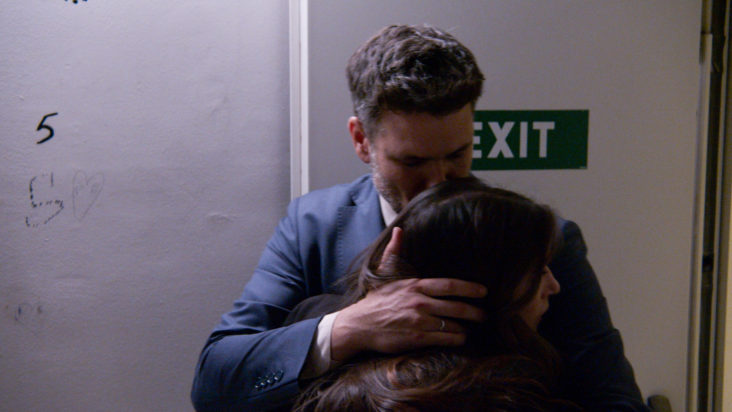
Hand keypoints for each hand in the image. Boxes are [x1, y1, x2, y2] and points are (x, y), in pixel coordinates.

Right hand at [330, 227, 486, 360]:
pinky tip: (459, 338)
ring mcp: (419, 322)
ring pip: (453, 325)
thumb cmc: (376, 300)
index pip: (450, 285)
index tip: (483, 291)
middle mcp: (420, 303)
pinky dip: (456, 339)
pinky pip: (445, 339)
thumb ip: (394, 250)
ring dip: (465, 328)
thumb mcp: (384, 272)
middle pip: (457, 307)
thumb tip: (398, 229)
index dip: (469, 288)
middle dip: (475, 312)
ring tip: (470, 329)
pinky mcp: (417, 338)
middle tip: (484, 315)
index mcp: (416, 286)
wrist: (360, 324)